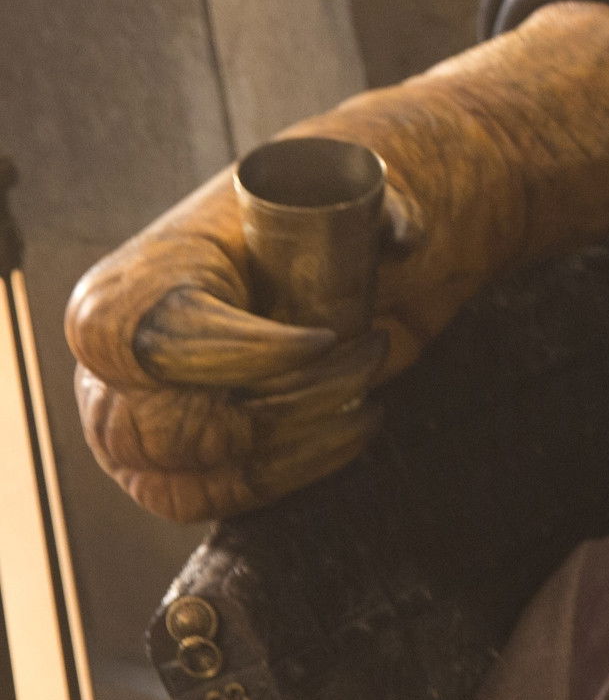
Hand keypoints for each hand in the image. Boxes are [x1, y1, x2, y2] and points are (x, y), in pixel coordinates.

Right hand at [64, 175, 393, 522]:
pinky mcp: (167, 469)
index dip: (247, 356)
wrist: (319, 271)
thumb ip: (376, 205)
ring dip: (302, 437)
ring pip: (200, 468)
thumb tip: (404, 234)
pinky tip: (352, 427)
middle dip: (291, 400)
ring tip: (364, 388)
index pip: (157, 347)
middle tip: (364, 352)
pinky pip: (214, 497)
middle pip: (176, 428)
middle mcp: (112, 366)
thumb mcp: (343, 201)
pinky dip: (296, 470)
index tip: (324, 338)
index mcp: (127, 292)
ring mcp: (129, 424)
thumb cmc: (320, 231)